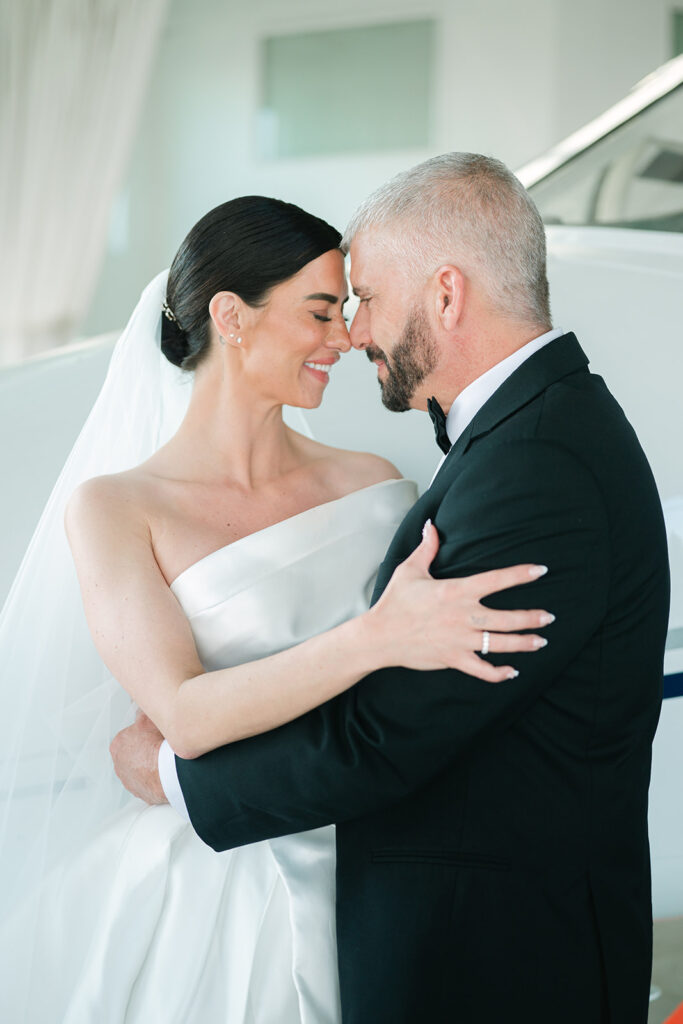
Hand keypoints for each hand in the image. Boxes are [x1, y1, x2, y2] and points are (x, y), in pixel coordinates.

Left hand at [110, 709, 167, 804]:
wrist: (169, 772)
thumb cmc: (157, 746)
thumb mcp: (149, 718)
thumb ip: (143, 711)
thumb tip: (143, 706)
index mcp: (117, 745)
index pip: (130, 734)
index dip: (144, 732)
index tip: (154, 733)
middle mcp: (119, 765)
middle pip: (134, 753)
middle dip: (145, 750)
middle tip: (160, 745)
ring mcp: (129, 781)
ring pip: (141, 769)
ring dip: (150, 765)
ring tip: (165, 759)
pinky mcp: (141, 793)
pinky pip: (149, 782)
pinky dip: (157, 778)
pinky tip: (167, 771)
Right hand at [370, 520, 554, 681]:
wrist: (379, 636)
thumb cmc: (394, 601)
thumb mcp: (410, 570)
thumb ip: (427, 548)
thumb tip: (432, 525)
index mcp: (455, 591)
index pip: (496, 580)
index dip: (520, 574)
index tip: (541, 570)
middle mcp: (462, 616)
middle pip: (506, 618)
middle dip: (531, 618)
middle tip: (550, 617)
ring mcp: (459, 640)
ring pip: (500, 644)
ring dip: (524, 643)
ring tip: (541, 640)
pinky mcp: (453, 659)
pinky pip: (482, 670)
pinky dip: (499, 673)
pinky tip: (513, 671)